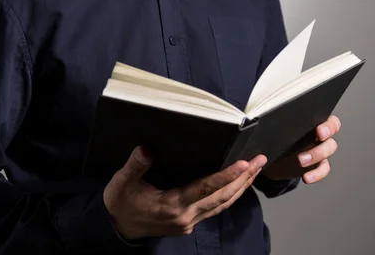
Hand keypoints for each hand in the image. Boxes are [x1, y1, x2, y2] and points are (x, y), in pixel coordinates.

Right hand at [103, 146, 266, 239]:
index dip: (225, 176)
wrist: (116, 228)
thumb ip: (135, 165)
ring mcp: (189, 221)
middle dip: (243, 178)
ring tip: (256, 168)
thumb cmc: (120, 202)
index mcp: (172, 205)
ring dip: (241, 186)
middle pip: (222, 197)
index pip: (204, 188)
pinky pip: (215, 208)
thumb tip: (146, 147)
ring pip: (222, 204)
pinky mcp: (189, 222)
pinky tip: (238, 184)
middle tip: (260, 159)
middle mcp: (186, 216)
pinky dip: (230, 195)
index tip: (243, 163)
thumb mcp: (122, 182)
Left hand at [261, 115, 340, 183]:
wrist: (274, 160)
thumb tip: (272, 121)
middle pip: (330, 135)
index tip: (319, 130)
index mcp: (312, 122)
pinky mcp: (317, 165)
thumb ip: (281, 124)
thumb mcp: (277, 129)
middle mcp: (319, 135)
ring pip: (328, 151)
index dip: (328, 125)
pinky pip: (323, 169)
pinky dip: (316, 174)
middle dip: (324, 139)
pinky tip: (306, 177)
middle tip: (316, 140)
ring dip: (316, 155)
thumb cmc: (277, 139)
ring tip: (301, 160)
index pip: (329, 121)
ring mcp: (319, 150)